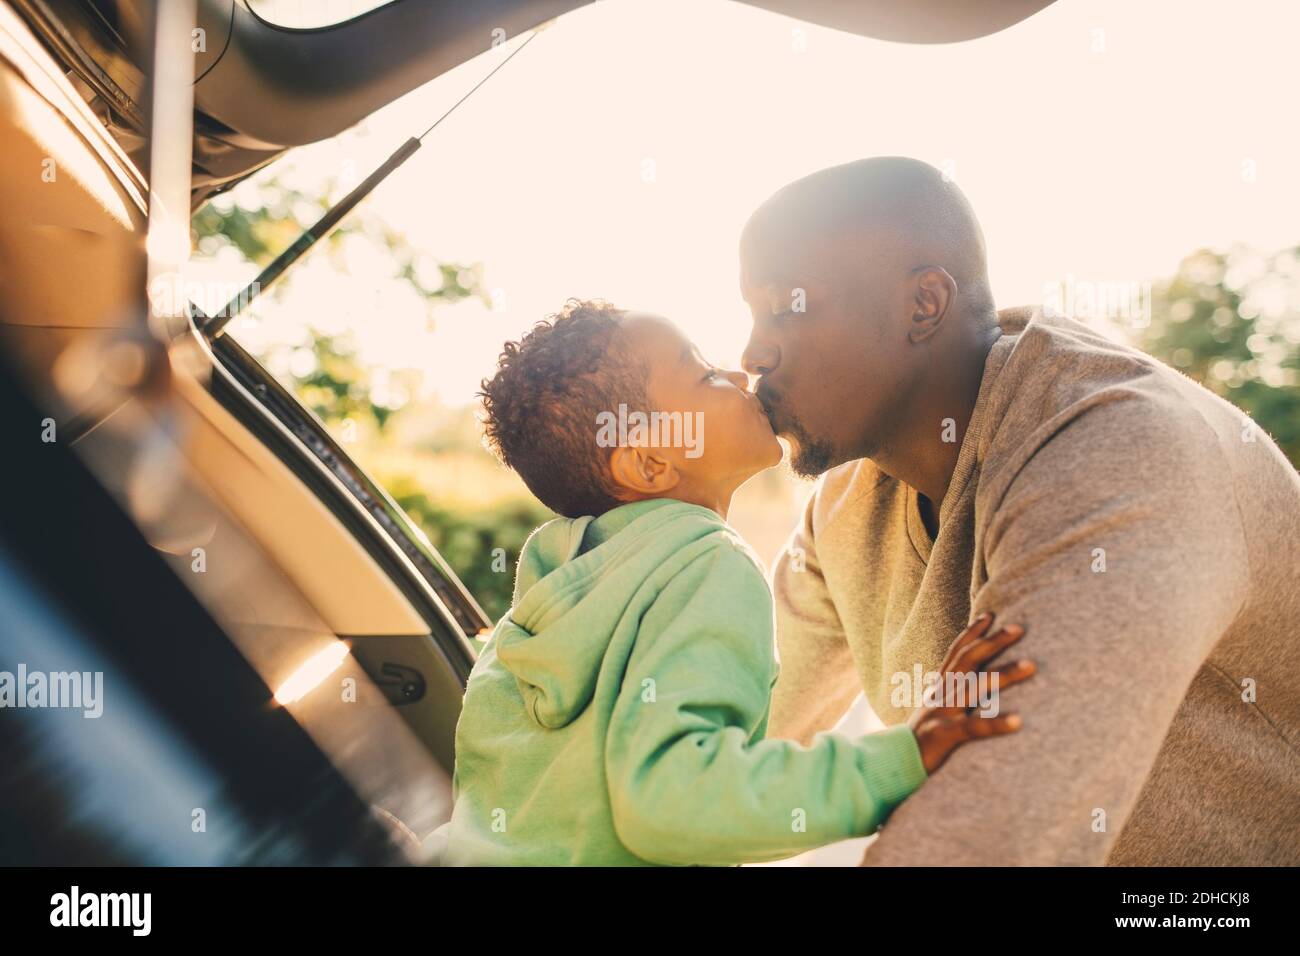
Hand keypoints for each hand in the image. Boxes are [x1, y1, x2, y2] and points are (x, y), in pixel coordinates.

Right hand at [909, 613, 1034, 773]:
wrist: (892, 766)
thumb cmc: (921, 741)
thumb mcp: (934, 712)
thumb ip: (950, 697)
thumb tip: (971, 686)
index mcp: (939, 688)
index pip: (956, 653)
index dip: (972, 633)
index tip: (991, 615)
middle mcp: (941, 694)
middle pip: (968, 660)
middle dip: (993, 642)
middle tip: (1018, 628)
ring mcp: (943, 713)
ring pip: (976, 687)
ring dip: (1005, 674)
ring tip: (1032, 664)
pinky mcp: (945, 736)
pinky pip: (974, 728)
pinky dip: (996, 724)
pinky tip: (1019, 721)